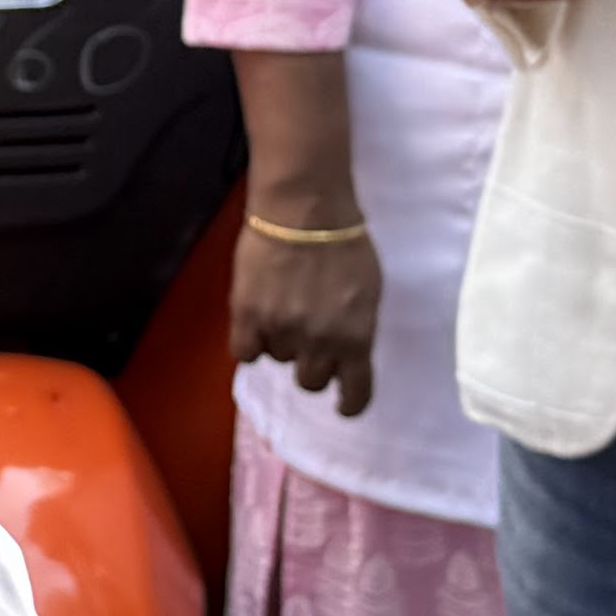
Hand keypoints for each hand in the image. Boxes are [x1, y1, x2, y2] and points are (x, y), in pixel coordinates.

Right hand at [231, 219, 383, 415]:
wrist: (304, 210)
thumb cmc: (345, 243)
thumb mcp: (369, 291)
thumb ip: (357, 327)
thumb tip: (346, 350)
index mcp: (356, 338)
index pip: (355, 393)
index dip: (349, 404)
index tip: (343, 405)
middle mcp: (319, 342)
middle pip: (310, 381)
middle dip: (311, 364)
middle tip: (309, 339)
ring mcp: (281, 330)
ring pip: (277, 360)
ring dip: (281, 343)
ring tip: (282, 309)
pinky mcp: (248, 315)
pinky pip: (245, 352)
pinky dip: (250, 342)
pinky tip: (256, 323)